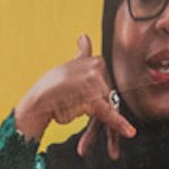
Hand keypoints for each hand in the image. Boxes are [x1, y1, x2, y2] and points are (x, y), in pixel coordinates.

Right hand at [12, 34, 134, 158]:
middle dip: (95, 101)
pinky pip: (109, 114)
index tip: (80, 92)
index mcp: (94, 60)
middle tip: (72, 99)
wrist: (38, 101)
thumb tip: (84, 36)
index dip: (95, 91)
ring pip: (106, 103)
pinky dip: (120, 125)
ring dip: (93, 110)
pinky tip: (130, 132)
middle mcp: (96, 68)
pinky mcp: (95, 102)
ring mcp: (95, 84)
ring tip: (71, 105)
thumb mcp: (69, 64)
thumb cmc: (51, 86)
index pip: (106, 81)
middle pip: (107, 93)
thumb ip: (82, 52)